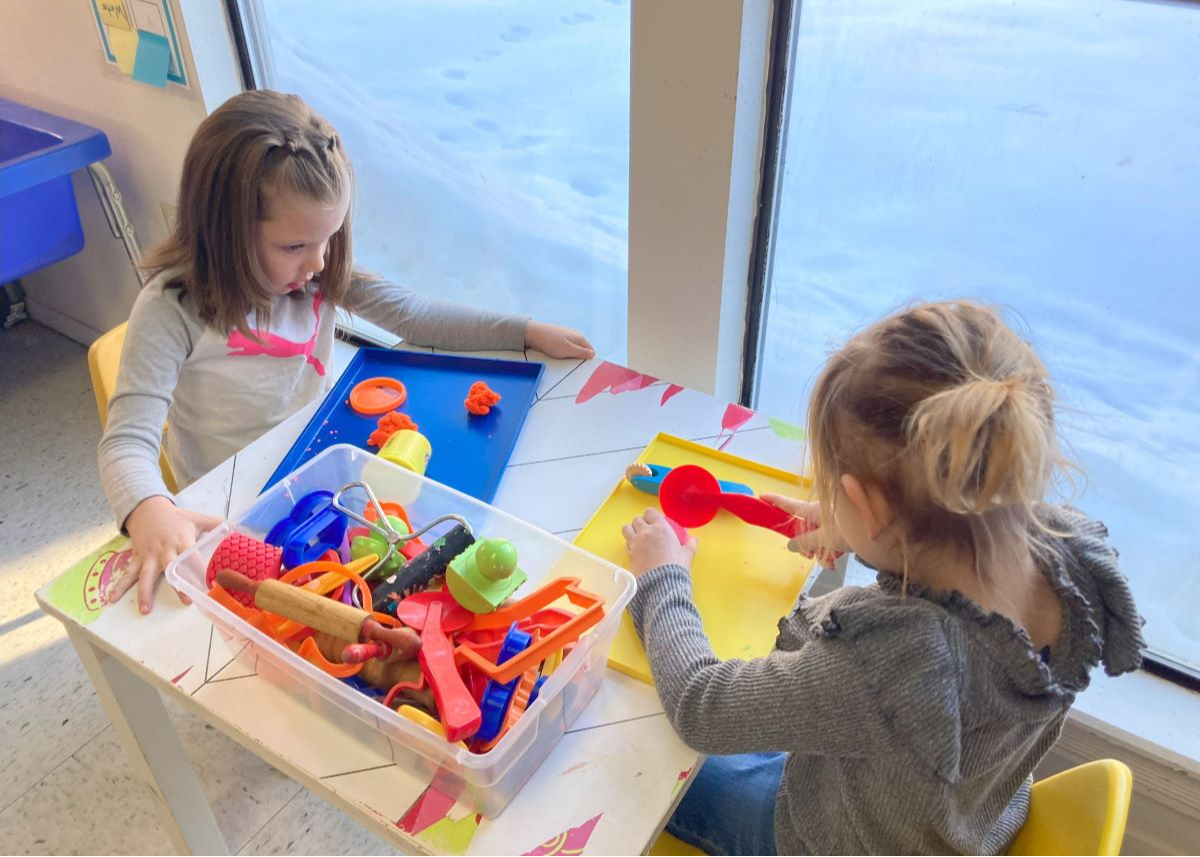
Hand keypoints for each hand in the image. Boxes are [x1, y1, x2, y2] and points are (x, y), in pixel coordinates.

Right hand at [108, 496, 223, 613]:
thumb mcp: (197, 518)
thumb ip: (216, 524)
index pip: (192, 557)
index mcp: (181, 541)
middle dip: (176, 585)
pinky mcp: (137, 558)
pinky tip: (111, 599)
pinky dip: (118, 586)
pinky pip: (127, 573)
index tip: (207, 585)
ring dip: (144, 592)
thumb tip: (238, 528)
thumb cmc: (175, 516)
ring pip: (145, 575)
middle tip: (184, 601)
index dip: (199, 570)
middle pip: (170, 569)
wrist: (146, 508)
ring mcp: (148, 555)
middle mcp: (164, 550)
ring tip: (144, 610)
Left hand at [525, 320, 594, 359]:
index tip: (583, 367)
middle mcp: (575, 335)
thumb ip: (581, 353)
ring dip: (571, 356)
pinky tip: (559, 355)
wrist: (534, 334)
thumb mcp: (568, 350)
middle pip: (583, 349)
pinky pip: (566, 347)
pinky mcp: (560, 338)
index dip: (588, 359)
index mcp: (580, 338)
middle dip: (580, 358)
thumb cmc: (551, 342)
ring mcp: (567, 336)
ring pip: (574, 349)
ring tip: (565, 361)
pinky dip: (565, 352)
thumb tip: (593, 354)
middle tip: (573, 366)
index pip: (591, 350)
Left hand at [621, 508, 697, 577]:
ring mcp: (635, 543)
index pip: (650, 512)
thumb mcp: (687, 555)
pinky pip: (626, 544)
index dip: (651, 516)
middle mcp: (645, 532)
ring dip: (631, 531)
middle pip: (637, 519)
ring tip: (637, 538)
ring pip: (626, 529)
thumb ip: (690, 545)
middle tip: (647, 530)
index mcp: (660, 528)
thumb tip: (695, 539)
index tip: (655, 521)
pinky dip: (630, 545)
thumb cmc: (676, 568)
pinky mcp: (628, 554)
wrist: (661, 585)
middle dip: (641, 523)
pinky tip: (636, 551)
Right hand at [760, 493, 846, 568]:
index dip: (775, 502)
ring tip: (829, 562)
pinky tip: (836, 562)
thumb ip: (806, 541)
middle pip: (803, 528)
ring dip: (819, 552)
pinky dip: (831, 552)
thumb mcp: (825, 538)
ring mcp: (833, 521)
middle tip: (808, 555)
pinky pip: (830, 541)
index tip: (761, 497)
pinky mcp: (844, 530)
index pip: (790, 505)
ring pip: (817, 538)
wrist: (884, 533)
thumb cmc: (852, 529)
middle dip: (804, 545)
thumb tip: (792, 544)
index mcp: (814, 510)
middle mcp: (822, 513)